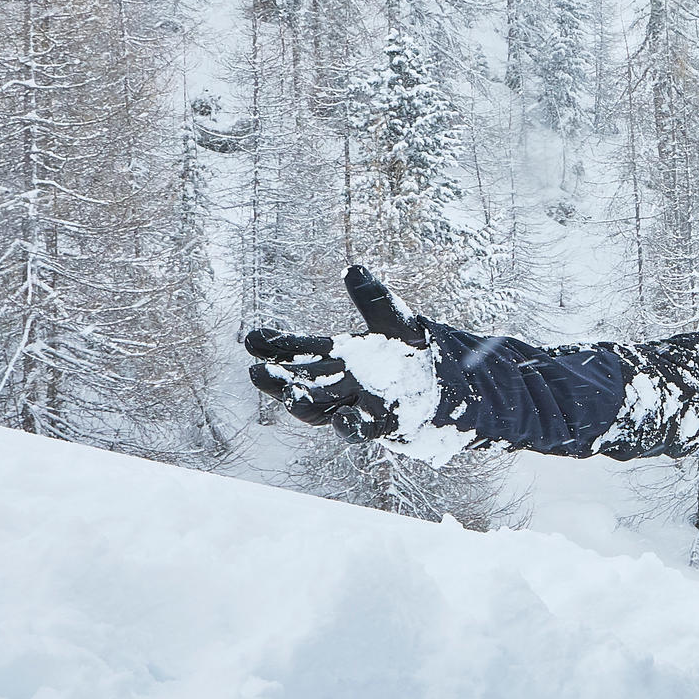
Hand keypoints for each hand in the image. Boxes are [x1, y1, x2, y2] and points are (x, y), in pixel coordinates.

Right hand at [242, 264, 439, 443]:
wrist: (446, 380)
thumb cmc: (411, 350)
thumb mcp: (394, 320)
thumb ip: (373, 299)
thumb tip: (353, 269)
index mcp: (340, 356)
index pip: (302, 351)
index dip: (277, 347)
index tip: (251, 339)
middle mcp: (342, 382)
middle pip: (303, 382)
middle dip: (278, 379)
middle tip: (256, 373)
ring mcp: (358, 404)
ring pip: (322, 409)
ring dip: (304, 405)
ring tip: (289, 396)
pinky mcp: (380, 424)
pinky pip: (360, 429)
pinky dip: (349, 426)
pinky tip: (341, 420)